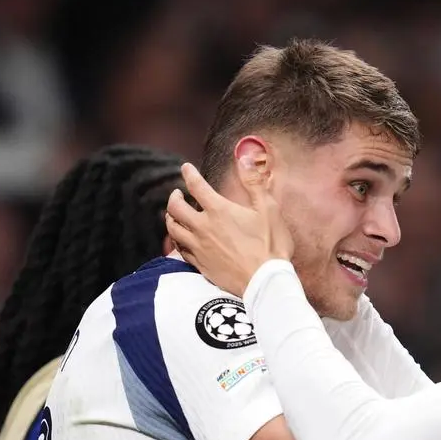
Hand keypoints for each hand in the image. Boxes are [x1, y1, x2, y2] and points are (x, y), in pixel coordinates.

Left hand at [165, 161, 294, 296]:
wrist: (265, 282)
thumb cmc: (270, 245)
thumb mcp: (268, 209)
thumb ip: (254, 183)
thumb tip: (245, 158)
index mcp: (219, 210)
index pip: (196, 186)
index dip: (189, 174)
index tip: (186, 168)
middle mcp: (203, 227)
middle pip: (175, 208)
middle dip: (174, 197)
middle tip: (177, 194)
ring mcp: (199, 247)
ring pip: (173, 229)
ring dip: (170, 218)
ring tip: (173, 214)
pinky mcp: (200, 264)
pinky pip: (179, 250)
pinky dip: (176, 240)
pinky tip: (180, 239)